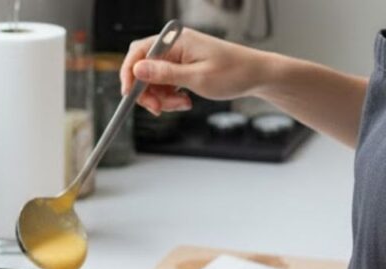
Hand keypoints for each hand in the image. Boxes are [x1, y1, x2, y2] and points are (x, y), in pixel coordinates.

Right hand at [120, 28, 271, 115]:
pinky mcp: (182, 67)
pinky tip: (184, 101)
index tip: (129, 94)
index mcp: (176, 41)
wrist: (256, 75)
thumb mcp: (197, 77)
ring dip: (161, 98)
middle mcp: (174, 46)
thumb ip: (165, 74)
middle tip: (159, 109)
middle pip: (143, 68)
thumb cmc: (233, 73)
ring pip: (153, 80)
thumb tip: (137, 70)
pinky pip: (165, 83)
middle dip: (147, 91)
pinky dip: (169, 96)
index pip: (139, 52)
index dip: (129, 73)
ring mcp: (178, 57)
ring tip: (182, 105)